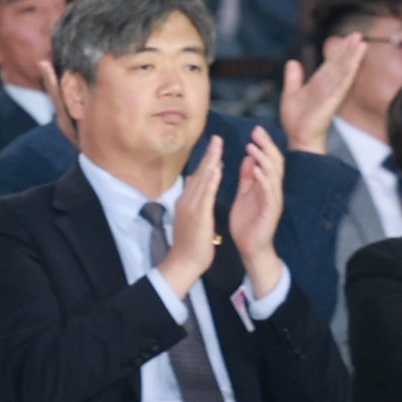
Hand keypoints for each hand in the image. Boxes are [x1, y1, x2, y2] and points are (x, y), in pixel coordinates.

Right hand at [158, 139, 222, 298]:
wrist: (183, 263)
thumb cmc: (190, 245)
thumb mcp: (191, 220)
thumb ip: (194, 205)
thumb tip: (198, 195)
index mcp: (186, 202)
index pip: (197, 178)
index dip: (206, 162)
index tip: (214, 148)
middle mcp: (186, 201)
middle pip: (199, 174)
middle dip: (209, 155)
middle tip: (217, 139)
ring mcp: (191, 207)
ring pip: (202, 180)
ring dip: (210, 162)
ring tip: (218, 147)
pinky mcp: (198, 215)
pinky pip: (206, 194)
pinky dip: (212, 180)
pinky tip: (217, 168)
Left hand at [228, 131, 286, 300]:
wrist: (250, 248)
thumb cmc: (247, 223)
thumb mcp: (245, 194)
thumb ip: (247, 177)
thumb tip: (248, 157)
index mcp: (265, 185)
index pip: (268, 160)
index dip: (263, 144)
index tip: (255, 130)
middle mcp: (273, 190)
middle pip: (274, 162)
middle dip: (266, 146)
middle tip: (257, 131)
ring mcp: (274, 200)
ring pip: (273, 175)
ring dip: (263, 159)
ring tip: (252, 146)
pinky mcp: (271, 211)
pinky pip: (269, 192)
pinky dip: (263, 179)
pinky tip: (255, 169)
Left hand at [276, 34, 365, 156]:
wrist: (297, 138)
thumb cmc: (296, 120)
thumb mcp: (290, 94)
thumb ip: (293, 78)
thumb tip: (292, 61)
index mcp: (318, 84)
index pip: (331, 64)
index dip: (339, 51)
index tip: (348, 38)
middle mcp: (326, 87)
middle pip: (340, 65)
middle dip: (348, 50)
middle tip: (358, 35)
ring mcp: (330, 94)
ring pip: (342, 73)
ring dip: (351, 58)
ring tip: (360, 44)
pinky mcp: (329, 103)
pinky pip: (339, 86)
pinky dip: (346, 75)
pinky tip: (353, 64)